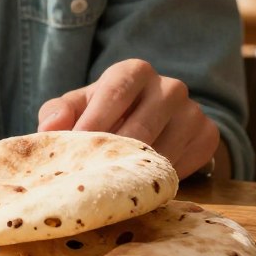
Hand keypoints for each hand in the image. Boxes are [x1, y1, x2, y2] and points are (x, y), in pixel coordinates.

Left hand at [36, 58, 219, 178]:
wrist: (154, 123)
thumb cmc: (104, 112)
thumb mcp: (80, 105)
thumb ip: (59, 112)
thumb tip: (47, 129)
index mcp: (133, 71)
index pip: (114, 93)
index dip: (94, 122)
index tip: (77, 146)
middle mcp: (169, 86)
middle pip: (140, 126)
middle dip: (114, 152)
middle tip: (92, 174)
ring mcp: (193, 111)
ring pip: (163, 150)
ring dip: (135, 170)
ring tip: (112, 183)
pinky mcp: (207, 135)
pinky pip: (182, 165)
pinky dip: (158, 178)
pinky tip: (139, 184)